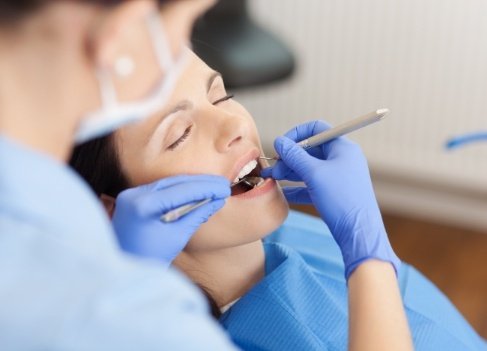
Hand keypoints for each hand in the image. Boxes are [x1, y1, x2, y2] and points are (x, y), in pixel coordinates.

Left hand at [112, 175, 229, 265]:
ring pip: (167, 184)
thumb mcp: (177, 237)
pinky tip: (195, 192)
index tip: (225, 188)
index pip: (182, 190)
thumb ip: (197, 214)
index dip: (206, 188)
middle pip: (174, 182)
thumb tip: (218, 200)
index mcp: (143, 205)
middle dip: (200, 183)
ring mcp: (130, 195)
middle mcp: (133, 195)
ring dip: (190, 185)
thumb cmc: (150, 260)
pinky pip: (159, 190)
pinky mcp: (130, 199)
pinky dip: (178, 191)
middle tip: (223, 185)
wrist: (122, 273)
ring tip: (213, 187)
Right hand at [261, 121, 399, 278]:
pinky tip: (283, 193)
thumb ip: (294, 156)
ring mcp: (338, 176)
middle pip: (310, 150)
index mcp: (342, 148)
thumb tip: (279, 141)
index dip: (296, 134)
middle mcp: (341, 159)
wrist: (358, 233)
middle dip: (289, 157)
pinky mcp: (333, 193)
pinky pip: (312, 185)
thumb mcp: (314, 174)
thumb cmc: (341, 199)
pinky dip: (297, 187)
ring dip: (289, 172)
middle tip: (272, 168)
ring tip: (271, 179)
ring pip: (309, 168)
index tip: (281, 146)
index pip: (317, 129)